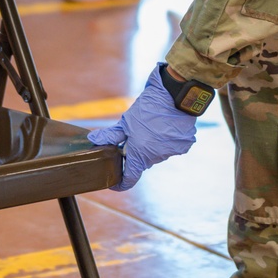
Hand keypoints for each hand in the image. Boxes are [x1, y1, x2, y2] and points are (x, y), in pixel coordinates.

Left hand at [87, 65, 197, 190]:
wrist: (173, 94)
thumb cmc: (147, 108)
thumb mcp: (126, 121)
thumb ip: (110, 135)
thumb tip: (93, 139)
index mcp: (140, 154)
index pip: (130, 178)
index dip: (121, 183)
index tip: (115, 183)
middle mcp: (156, 157)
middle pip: (143, 161)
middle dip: (137, 153)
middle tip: (133, 137)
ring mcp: (171, 152)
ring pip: (157, 154)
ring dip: (152, 145)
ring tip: (152, 127)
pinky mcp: (184, 145)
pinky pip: (171, 147)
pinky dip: (167, 140)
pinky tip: (165, 127)